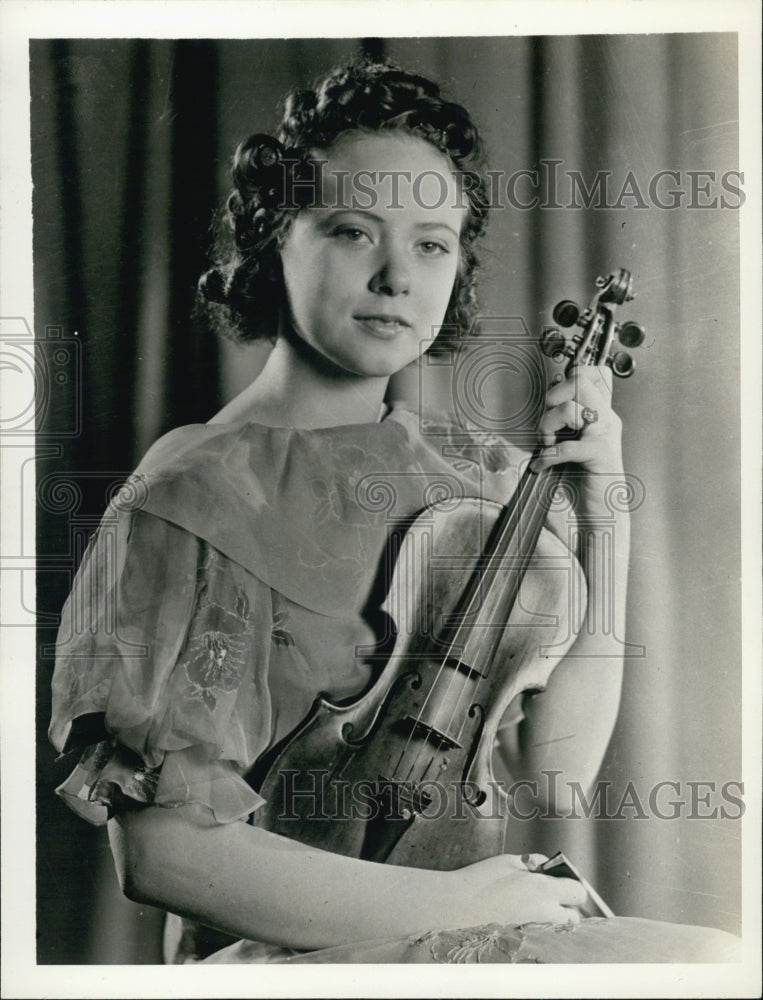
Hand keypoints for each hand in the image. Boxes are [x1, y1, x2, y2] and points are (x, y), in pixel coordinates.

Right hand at [446, 852, 586, 926]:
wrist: (458, 907)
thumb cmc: (480, 881)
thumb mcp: (509, 861)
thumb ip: (534, 863)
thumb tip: (546, 866)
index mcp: (544, 889)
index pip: (578, 892)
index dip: (572, 885)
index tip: (564, 881)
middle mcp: (545, 913)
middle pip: (574, 917)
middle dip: (567, 907)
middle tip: (552, 896)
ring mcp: (536, 931)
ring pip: (560, 930)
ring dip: (556, 921)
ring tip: (538, 909)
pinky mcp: (525, 942)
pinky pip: (544, 937)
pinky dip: (541, 929)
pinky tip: (524, 918)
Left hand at [530, 366, 623, 516]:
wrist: (603, 513)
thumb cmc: (585, 480)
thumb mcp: (573, 443)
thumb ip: (564, 423)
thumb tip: (546, 401)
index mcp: (602, 414)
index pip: (591, 375)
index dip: (568, 379)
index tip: (553, 399)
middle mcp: (607, 419)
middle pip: (580, 381)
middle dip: (554, 396)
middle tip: (548, 422)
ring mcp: (605, 436)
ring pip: (570, 409)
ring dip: (547, 426)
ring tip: (546, 444)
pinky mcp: (600, 455)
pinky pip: (566, 447)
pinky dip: (547, 457)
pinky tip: (541, 466)